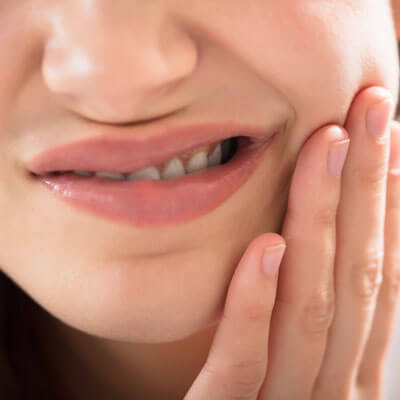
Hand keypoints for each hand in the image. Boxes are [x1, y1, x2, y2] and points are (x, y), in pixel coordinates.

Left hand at [183, 86, 399, 399]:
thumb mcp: (303, 365)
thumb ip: (313, 317)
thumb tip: (319, 243)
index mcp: (351, 368)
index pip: (377, 273)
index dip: (389, 203)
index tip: (386, 136)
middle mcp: (335, 387)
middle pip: (355, 274)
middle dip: (368, 186)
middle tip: (371, 106)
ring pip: (311, 308)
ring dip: (322, 224)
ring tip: (327, 146)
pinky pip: (244, 366)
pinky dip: (256, 307)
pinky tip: (266, 248)